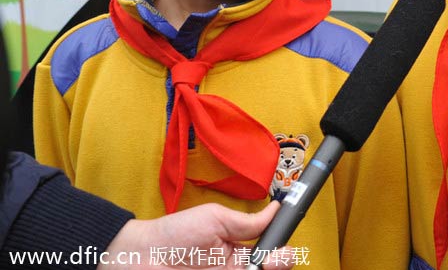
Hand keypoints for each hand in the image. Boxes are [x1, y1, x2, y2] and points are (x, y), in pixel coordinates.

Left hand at [100, 201, 294, 268]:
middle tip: (268, 262)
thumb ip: (246, 221)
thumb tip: (276, 208)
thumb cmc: (174, 234)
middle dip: (279, 264)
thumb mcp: (214, 219)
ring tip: (252, 267)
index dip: (282, 252)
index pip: (272, 252)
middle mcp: (235, 269)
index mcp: (239, 249)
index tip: (281, 248)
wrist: (139, 257)